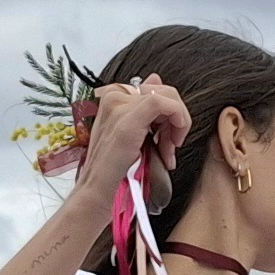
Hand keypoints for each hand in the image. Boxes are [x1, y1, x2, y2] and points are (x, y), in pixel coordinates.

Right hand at [73, 76, 189, 202]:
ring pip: (167, 96)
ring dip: (177, 125)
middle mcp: (114, 98)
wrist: (96, 194)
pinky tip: (173, 142)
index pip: (154, 90)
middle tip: (171, 147)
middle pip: (163, 91)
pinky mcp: (127, 121)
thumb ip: (145, 108)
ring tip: (168, 152)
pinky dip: (178, 119)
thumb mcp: (134, 135)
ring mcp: (119, 107)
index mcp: (114, 98)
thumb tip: (155, 80)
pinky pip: (163, 103)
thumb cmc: (113, 171)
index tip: (167, 139)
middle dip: (175, 120)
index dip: (168, 114)